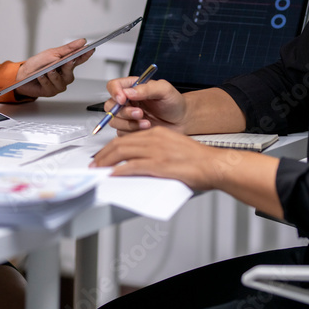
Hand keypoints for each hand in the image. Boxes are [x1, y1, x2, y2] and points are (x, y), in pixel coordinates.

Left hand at [14, 39, 93, 98]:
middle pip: (70, 73)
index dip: (86, 55)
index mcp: (65, 65)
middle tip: (67, 61)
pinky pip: (50, 87)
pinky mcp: (50, 92)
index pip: (79, 60)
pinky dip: (45, 80)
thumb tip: (82, 41)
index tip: (91, 49)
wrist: (21, 76)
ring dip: (54, 75)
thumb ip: (68, 49)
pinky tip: (41, 76)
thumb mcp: (52, 53)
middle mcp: (63, 76)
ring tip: (48, 70)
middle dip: (68, 67)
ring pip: (61, 82)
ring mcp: (57, 85)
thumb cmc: (37, 64)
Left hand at [91, 127, 220, 189]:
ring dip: (106, 162)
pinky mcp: (159, 165)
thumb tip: (138, 161)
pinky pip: (133, 166)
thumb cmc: (197, 160)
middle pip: (120, 144)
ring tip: (99, 170)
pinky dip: (119, 170)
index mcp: (157, 133)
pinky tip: (113, 175)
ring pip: (122, 153)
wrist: (213, 165)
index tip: (103, 155)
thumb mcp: (172, 147)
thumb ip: (155, 150)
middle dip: (103, 155)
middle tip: (95, 164)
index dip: (110, 148)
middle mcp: (154, 138)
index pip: (126, 138)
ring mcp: (156, 151)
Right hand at [103, 75, 187, 133]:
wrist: (182, 120)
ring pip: (115, 121)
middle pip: (110, 106)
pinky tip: (146, 129)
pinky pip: (121, 133)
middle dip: (124, 112)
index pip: (113, 86)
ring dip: (130, 123)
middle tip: (140, 113)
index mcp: (132, 87)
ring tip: (147, 123)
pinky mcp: (129, 130)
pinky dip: (133, 132)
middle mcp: (127, 101)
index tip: (123, 99)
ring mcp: (127, 116)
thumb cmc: (174, 103)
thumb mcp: (164, 90)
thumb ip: (147, 88)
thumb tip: (129, 92)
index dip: (114, 92)